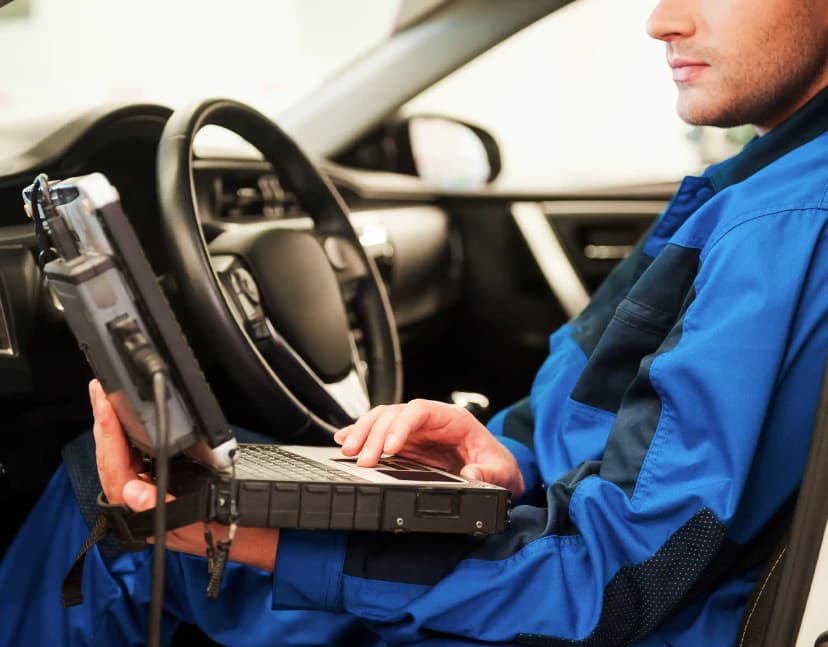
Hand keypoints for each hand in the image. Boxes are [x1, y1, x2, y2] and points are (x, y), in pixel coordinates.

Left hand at [89, 379, 278, 571]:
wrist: (244, 535)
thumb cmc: (222, 529)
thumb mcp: (196, 520)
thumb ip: (162, 508)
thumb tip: (132, 491)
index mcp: (138, 512)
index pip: (114, 468)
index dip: (108, 435)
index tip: (105, 407)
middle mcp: (135, 501)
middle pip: (110, 457)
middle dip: (104, 422)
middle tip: (99, 391)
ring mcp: (144, 490)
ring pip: (118, 456)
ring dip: (112, 426)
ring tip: (106, 398)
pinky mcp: (156, 481)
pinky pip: (133, 456)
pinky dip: (127, 435)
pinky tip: (126, 419)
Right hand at [334, 399, 523, 496]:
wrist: (495, 472)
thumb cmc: (498, 466)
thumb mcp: (501, 471)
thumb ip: (488, 473)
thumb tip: (471, 474)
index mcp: (453, 419)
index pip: (420, 411)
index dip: (402, 425)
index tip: (390, 446)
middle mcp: (430, 420)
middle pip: (395, 414)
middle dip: (375, 433)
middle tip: (363, 459)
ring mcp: (416, 431)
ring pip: (382, 420)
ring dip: (363, 432)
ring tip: (348, 450)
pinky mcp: (407, 444)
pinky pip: (379, 433)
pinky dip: (361, 434)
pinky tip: (344, 440)